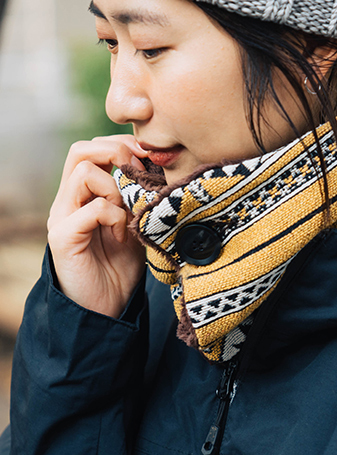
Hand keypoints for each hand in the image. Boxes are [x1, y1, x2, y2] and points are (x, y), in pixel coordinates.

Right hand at [47, 135, 147, 317]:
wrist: (106, 309)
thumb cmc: (122, 266)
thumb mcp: (135, 222)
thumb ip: (137, 196)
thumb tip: (156, 166)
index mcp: (83, 194)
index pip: (91, 149)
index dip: (121, 145)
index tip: (148, 157)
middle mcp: (68, 201)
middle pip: (81, 151)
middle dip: (116, 152)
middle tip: (140, 171)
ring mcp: (62, 217)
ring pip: (85, 173)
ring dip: (116, 187)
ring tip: (127, 213)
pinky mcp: (62, 237)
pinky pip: (93, 208)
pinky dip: (115, 216)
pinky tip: (122, 235)